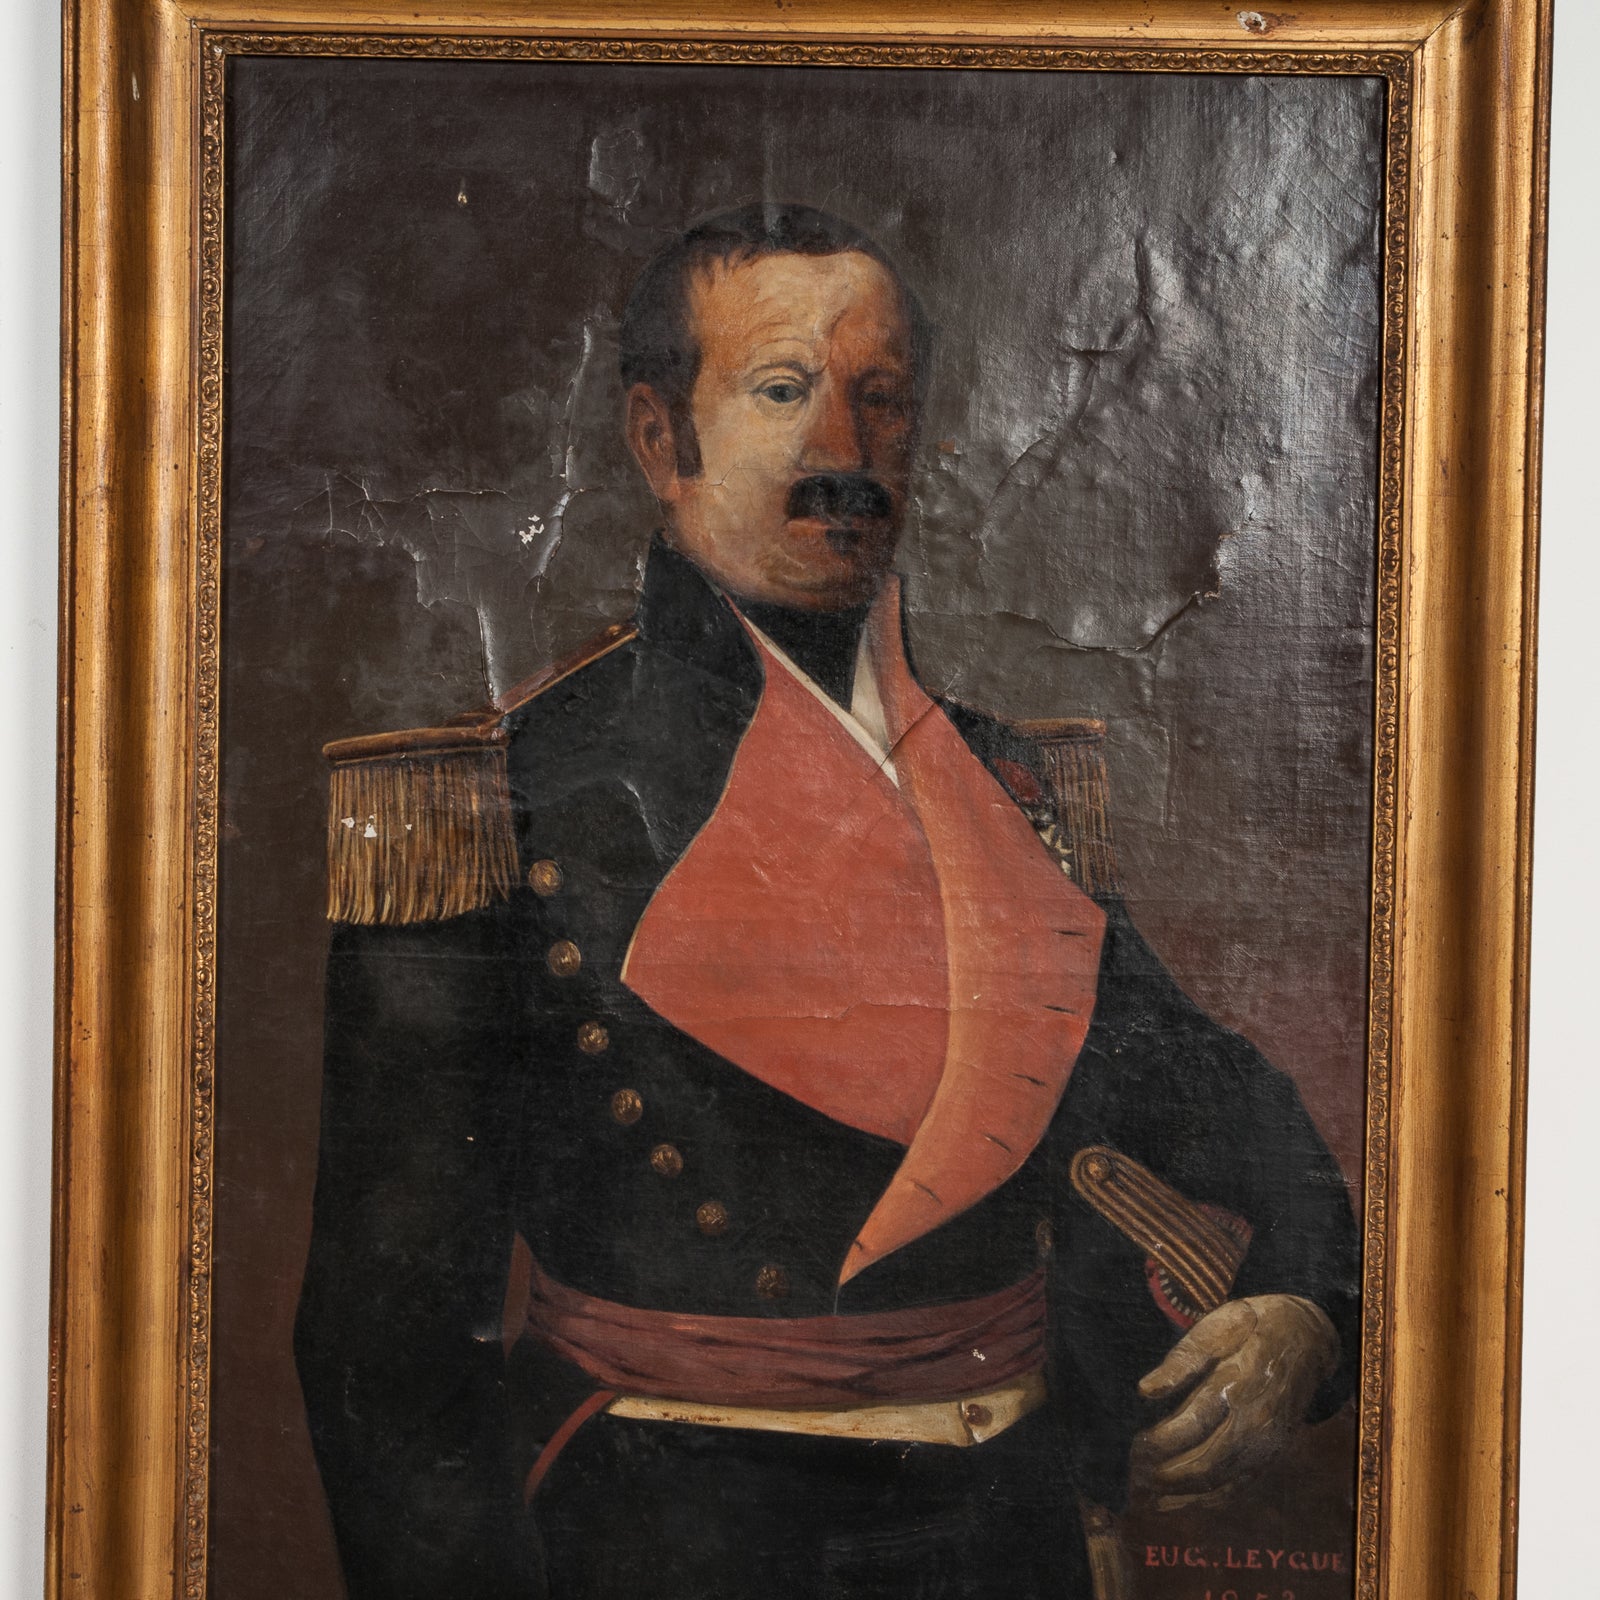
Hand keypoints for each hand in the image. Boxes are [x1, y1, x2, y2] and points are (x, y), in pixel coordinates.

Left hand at [1131, 1294, 1338, 1510]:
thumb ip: (1181, 1361)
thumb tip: (1145, 1391)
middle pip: (1206, 1463)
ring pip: (1221, 1483)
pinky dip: (1206, 1500)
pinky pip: (1238, 1487)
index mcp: (1237, 1383)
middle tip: (1133, 1473)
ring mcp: (1268, 1442)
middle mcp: (1256, 1421)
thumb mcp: (1215, 1328)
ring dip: (1182, 1494)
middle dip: (1165, 1474)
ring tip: (1146, 1494)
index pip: (1192, 1424)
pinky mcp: (1273, 1454)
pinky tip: (1178, 1500)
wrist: (1306, 1338)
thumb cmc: (1250, 1327)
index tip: (1132, 1444)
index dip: (1159, 1442)